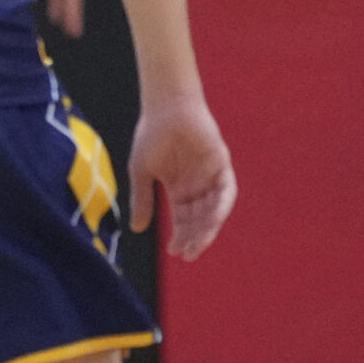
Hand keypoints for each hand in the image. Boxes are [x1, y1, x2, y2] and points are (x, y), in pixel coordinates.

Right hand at [127, 97, 234, 260]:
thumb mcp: (142, 173)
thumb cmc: (151, 135)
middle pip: (199, 219)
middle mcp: (196, 186)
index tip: (175, 252)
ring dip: (208, 228)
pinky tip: (212, 221)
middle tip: (188, 254)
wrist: (165, 108)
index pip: (183, 219)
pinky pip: (226, 191)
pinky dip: (221, 207)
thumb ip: (143, 200)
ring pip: (213, 210)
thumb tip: (137, 230)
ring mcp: (210, 176)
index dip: (181, 236)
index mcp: (178, 189)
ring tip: (198, 244)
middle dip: (194, 238)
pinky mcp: (221, 165)